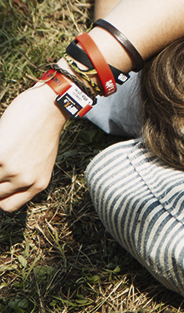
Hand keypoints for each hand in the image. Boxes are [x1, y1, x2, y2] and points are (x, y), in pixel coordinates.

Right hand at [0, 86, 67, 211]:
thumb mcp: (41, 159)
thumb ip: (27, 174)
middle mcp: (26, 181)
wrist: (49, 106)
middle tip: (1, 162)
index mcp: (38, 184)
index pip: (8, 206)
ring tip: (2, 151)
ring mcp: (12, 170)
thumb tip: (3, 182)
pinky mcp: (0, 156)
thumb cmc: (43, 129)